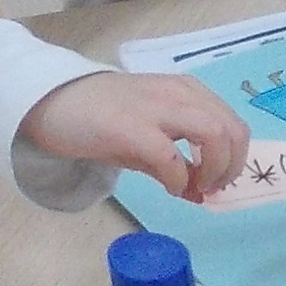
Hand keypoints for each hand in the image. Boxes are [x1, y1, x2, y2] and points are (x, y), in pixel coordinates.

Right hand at [21, 72, 252, 200]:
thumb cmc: (100, 119)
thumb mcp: (146, 136)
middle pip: (233, 129)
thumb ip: (176, 161)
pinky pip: (171, 156)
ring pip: (214, 133)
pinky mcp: (130, 127)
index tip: (215, 183)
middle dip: (231, 166)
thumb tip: (200, 193)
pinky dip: (177, 177)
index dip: (234, 159)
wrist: (51, 102)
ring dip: (214, 169)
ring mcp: (155, 108)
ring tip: (195, 188)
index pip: (233, 124)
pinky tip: (169, 187)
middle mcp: (178, 94)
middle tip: (210, 188)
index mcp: (186, 92)